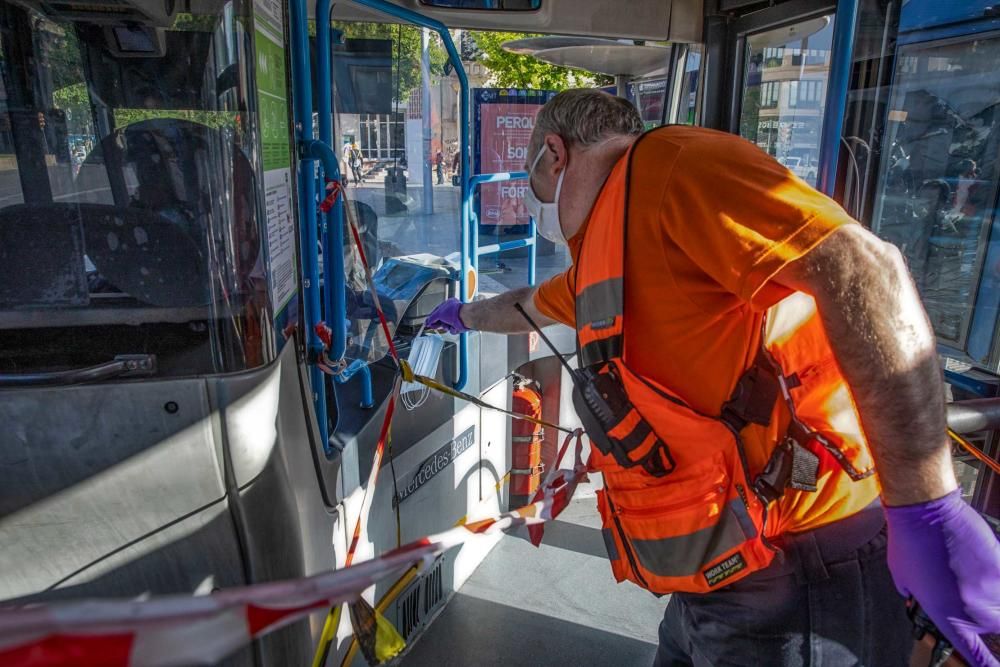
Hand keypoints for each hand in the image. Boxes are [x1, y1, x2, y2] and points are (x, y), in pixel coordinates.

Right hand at [425, 298, 468, 333]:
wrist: (465, 317)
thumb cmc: (454, 312)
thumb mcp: (438, 313)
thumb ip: (431, 318)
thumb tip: (427, 322)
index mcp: (448, 305)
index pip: (437, 311)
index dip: (432, 317)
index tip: (427, 322)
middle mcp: (452, 311)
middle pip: (441, 319)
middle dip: (438, 323)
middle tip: (433, 326)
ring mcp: (455, 319)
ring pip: (446, 326)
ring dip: (445, 326)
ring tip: (448, 325)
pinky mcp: (459, 326)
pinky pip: (452, 330)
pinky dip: (452, 329)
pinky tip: (454, 327)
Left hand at [885, 489, 999, 665]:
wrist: (927, 512)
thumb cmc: (909, 542)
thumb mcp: (903, 579)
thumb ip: (918, 597)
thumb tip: (921, 600)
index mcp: (946, 616)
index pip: (974, 652)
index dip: (987, 664)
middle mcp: (973, 609)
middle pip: (993, 626)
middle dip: (982, 613)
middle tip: (962, 586)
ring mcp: (992, 590)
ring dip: (991, 593)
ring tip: (968, 572)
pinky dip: (994, 575)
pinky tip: (979, 561)